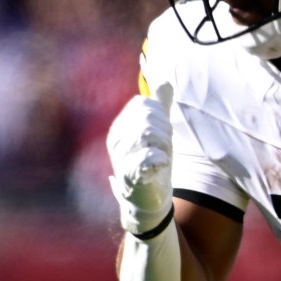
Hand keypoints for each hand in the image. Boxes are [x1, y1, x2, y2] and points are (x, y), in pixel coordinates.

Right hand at [106, 84, 173, 236]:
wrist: (147, 199)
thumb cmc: (152, 164)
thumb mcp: (158, 133)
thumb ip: (160, 108)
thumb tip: (165, 81)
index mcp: (120, 127)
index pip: (143, 105)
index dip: (160, 116)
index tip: (162, 135)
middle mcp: (115, 140)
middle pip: (147, 118)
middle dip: (164, 132)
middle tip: (163, 149)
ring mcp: (119, 157)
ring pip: (148, 133)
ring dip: (164, 145)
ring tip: (162, 157)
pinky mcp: (128, 176)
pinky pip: (147, 157)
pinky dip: (160, 159)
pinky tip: (161, 165)